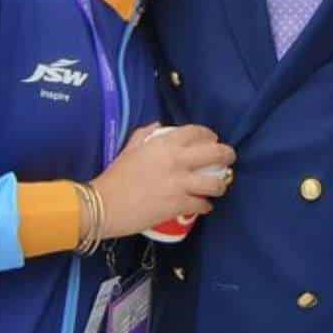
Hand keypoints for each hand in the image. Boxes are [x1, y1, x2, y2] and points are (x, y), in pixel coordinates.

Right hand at [89, 124, 235, 238]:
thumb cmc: (115, 176)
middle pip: (215, 154)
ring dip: (220, 185)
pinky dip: (205, 205)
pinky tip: (204, 206)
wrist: (103, 205)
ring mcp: (180, 184)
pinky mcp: (179, 205)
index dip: (209, 135)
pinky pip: (202, 204)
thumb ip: (145, 135)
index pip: (197, 132)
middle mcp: (177, 160)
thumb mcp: (129, 149)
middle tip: (229, 160)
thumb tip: (158, 127)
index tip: (213, 140)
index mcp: (164, 144)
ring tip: (219, 186)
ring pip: (215, 182)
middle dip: (227, 155)